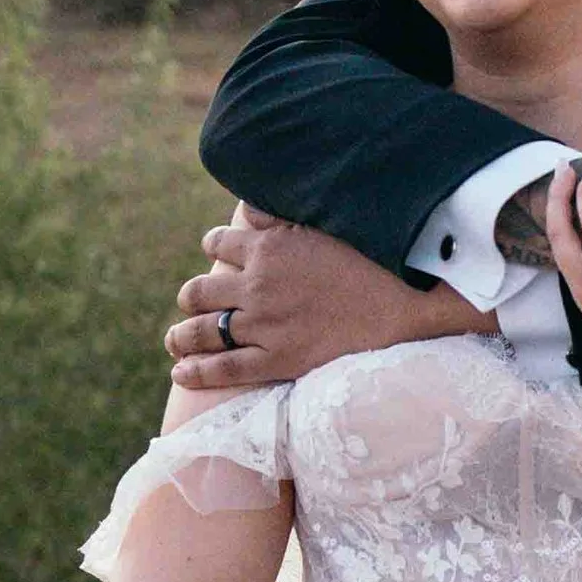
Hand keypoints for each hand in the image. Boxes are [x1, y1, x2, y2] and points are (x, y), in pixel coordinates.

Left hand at [166, 206, 482, 389]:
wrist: (406, 302)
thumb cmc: (374, 256)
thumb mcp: (324, 222)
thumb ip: (281, 217)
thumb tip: (250, 209)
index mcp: (266, 248)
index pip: (218, 244)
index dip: (213, 248)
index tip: (215, 254)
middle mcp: (256, 286)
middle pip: (199, 291)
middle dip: (190, 297)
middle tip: (190, 303)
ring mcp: (264, 326)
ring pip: (202, 332)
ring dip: (181, 335)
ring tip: (175, 340)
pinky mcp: (278, 360)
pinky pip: (224, 369)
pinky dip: (196, 371)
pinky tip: (181, 372)